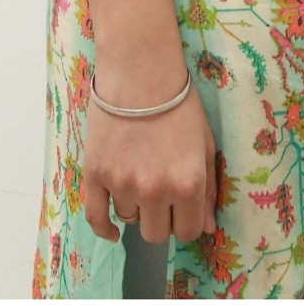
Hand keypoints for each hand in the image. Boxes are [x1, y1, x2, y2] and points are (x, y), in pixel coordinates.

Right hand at [84, 73, 217, 245]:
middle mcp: (155, 190)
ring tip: (138, 174)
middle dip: (162, 218)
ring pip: (129, 219)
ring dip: (136, 205)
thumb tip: (207, 228)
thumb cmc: (179, 103)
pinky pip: (95, 218)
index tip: (182, 206)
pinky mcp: (96, 175)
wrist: (140, 71)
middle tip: (160, 193)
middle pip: (156, 233)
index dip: (186, 220)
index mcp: (188, 183)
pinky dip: (104, 228)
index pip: (188, 231)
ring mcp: (122, 184)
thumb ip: (208, 189)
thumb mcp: (205, 143)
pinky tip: (113, 229)